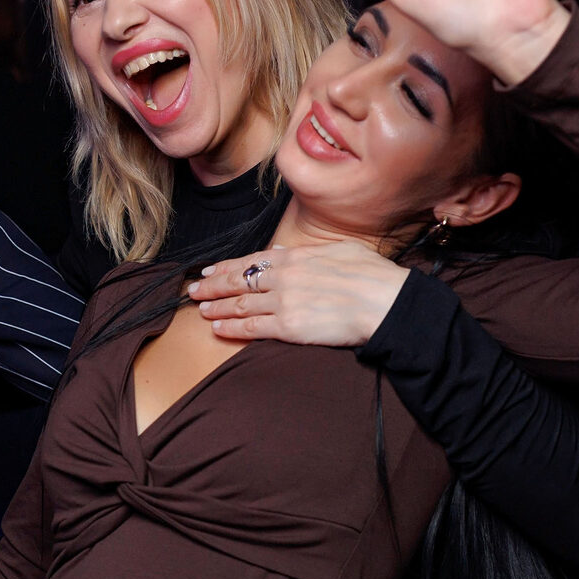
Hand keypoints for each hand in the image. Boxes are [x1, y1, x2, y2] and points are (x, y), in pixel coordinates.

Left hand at [187, 242, 410, 346]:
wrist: (384, 301)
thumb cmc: (371, 275)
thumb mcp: (339, 250)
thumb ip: (306, 251)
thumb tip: (282, 251)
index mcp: (296, 257)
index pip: (251, 261)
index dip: (226, 267)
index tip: (210, 271)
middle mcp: (284, 277)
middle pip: (238, 281)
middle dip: (213, 287)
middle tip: (194, 291)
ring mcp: (284, 302)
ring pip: (240, 304)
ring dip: (218, 308)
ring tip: (202, 311)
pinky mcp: (288, 326)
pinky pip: (252, 327)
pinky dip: (231, 327)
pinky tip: (218, 328)